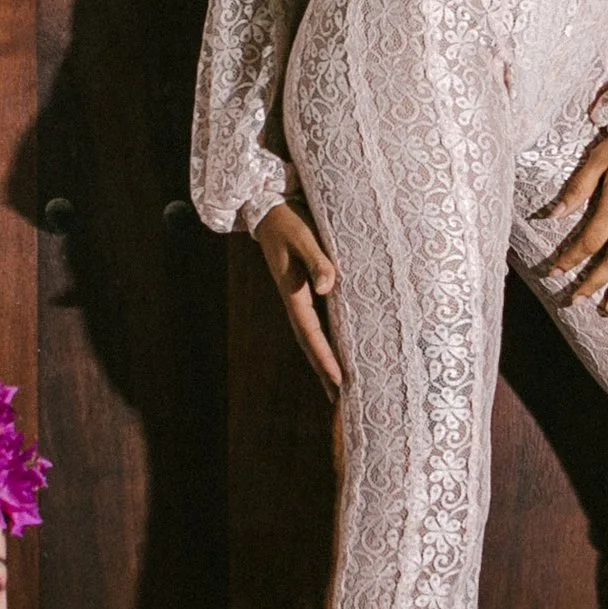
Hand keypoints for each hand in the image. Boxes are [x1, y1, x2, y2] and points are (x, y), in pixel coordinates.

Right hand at [252, 200, 341, 396]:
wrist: (268, 208)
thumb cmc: (287, 220)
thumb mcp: (303, 235)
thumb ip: (317, 259)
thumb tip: (328, 287)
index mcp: (293, 292)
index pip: (311, 334)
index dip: (325, 358)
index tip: (339, 382)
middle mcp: (295, 299)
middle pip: (309, 344)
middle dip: (323, 371)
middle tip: (339, 400)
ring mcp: (298, 296)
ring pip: (311, 336)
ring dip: (323, 361)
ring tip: (337, 385)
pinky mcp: (304, 288)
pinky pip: (316, 322)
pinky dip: (325, 340)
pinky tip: (336, 347)